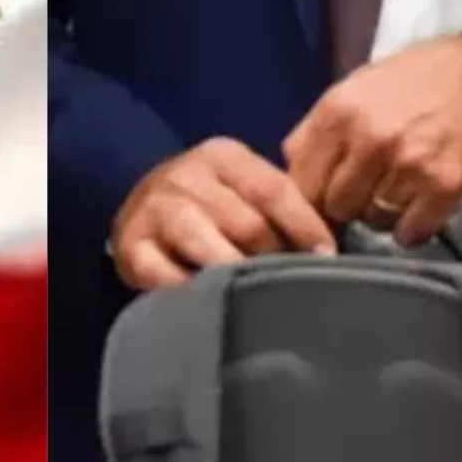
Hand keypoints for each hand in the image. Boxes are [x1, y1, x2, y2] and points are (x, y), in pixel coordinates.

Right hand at [111, 137, 337, 289]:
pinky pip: (168, 277)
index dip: (305, 227)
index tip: (327, 258)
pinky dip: (193, 293)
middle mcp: (187, 176)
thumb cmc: (211, 204)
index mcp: (223, 156)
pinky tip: (211, 305)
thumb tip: (329, 246)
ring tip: (257, 300)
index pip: (274, 190)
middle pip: (247, 224)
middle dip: (275, 258)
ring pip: (211, 249)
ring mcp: (156, 211)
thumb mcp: (243, 189)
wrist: (142, 208)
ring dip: (238, 277)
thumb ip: (282, 205)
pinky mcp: (132, 247)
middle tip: (292, 285)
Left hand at [283, 33, 461, 246]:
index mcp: (339, 112)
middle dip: (349, 201)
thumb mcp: (352, 89)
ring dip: (384, 212)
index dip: (312, 195)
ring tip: (400, 185)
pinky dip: (414, 225)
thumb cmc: (412, 82)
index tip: (326, 196)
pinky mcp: (445, 185)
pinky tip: (421, 202)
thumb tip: (291, 178)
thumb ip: (316, 133)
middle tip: (370, 184)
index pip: (301, 184)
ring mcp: (409, 164)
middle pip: (336, 207)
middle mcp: (371, 138)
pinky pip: (411, 233)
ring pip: (374, 221)